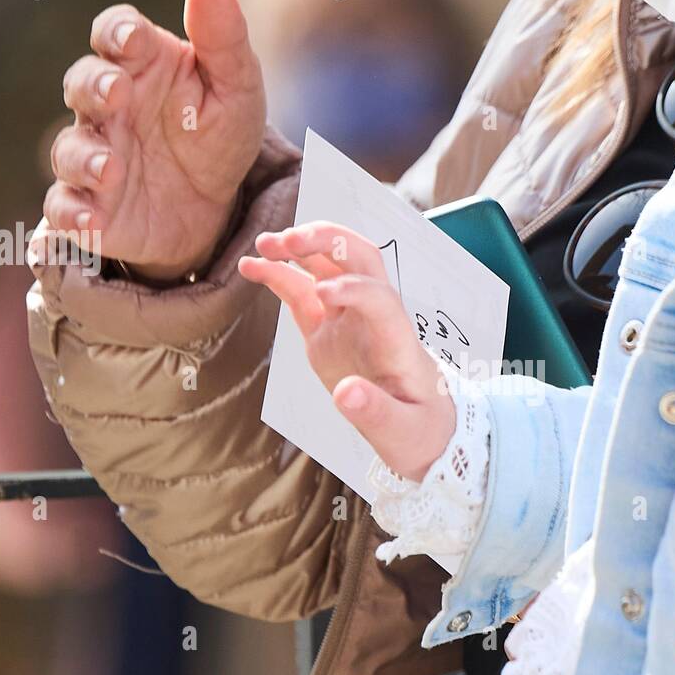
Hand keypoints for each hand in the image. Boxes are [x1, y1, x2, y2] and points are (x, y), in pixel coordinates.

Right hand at [34, 0, 265, 280]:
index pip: (115, 34)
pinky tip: (94, 221)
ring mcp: (95, 154)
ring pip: (69, 148)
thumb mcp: (237, 90)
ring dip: (84, 157)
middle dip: (94, 86)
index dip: (117, 32)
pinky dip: (74, 214)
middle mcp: (108, 106)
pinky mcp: (92, 205)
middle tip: (117, 96)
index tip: (133, 41)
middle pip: (82, 82)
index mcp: (141, 66)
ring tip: (111, 170)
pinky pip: (65, 207)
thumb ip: (223, 40)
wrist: (219, 210)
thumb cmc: (219, 136)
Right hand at [239, 222, 455, 480]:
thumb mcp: (403, 433)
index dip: (353, 288)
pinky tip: (251, 267)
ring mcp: (348, 321)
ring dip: (300, 248)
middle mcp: (374, 319)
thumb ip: (376, 414)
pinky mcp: (326, 331)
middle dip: (327, 241)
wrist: (422, 428)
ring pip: (329, 267)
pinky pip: (303, 293)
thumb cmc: (419, 429)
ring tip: (264, 244)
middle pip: (360, 259)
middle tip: (289, 242)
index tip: (321, 294)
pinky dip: (279, 275)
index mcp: (397, 341)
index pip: (380, 299)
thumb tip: (344, 394)